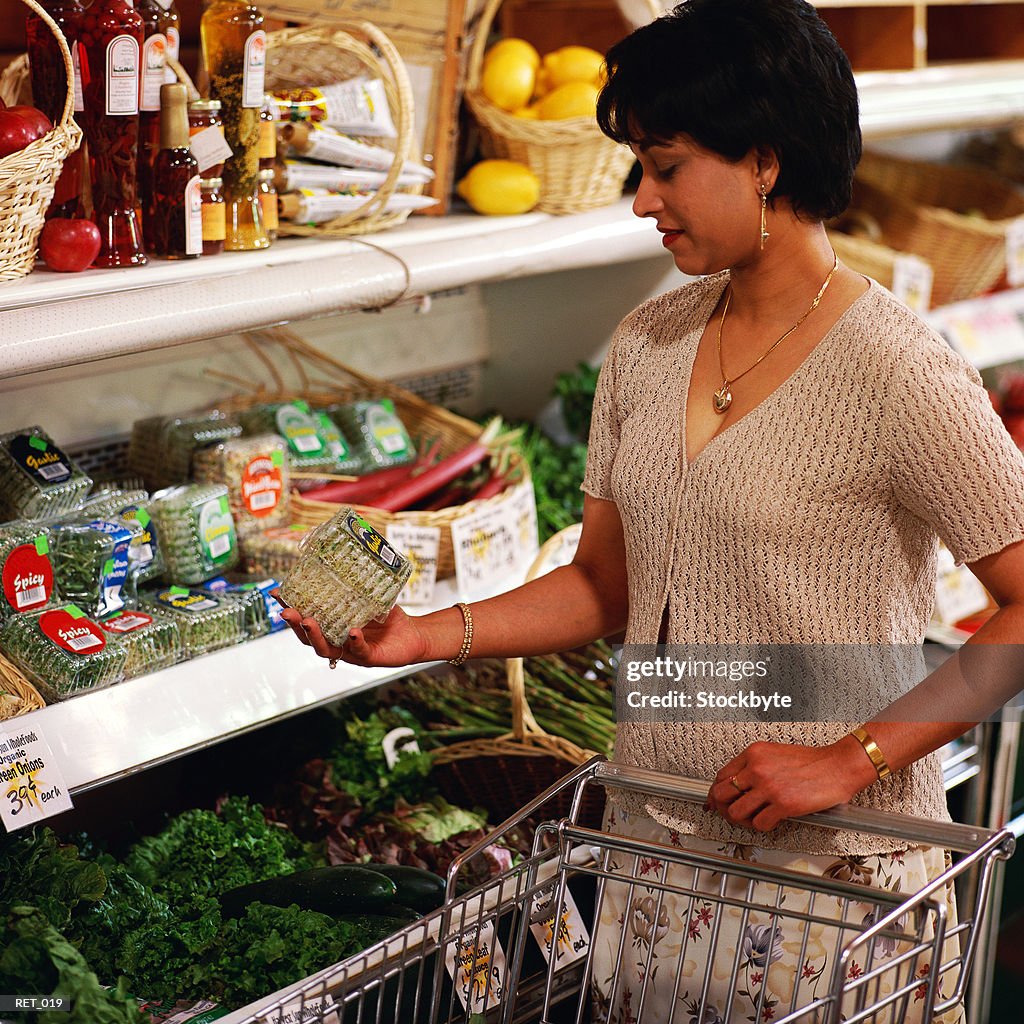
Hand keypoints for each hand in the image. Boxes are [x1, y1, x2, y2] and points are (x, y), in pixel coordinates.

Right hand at [272, 595, 428, 668]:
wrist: (413, 634)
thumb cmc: (387, 618)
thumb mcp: (369, 598)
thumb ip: (355, 585)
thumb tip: (343, 556)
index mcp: (332, 627)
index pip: (305, 619)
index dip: (290, 608)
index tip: (277, 593)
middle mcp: (337, 642)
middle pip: (308, 638)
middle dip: (295, 625)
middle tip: (287, 611)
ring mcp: (351, 652)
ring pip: (326, 649)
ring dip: (315, 636)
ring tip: (308, 621)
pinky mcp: (369, 657)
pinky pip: (359, 650)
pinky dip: (354, 641)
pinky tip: (351, 631)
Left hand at [705, 739, 873, 831]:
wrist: (837, 766)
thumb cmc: (810, 762)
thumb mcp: (773, 754)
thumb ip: (753, 767)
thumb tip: (735, 786)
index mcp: (753, 753)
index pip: (721, 776)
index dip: (717, 792)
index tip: (718, 801)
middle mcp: (757, 768)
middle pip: (721, 794)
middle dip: (724, 807)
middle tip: (732, 813)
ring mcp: (769, 787)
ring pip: (736, 812)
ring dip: (742, 820)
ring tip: (753, 819)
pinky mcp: (783, 804)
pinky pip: (759, 823)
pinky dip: (763, 826)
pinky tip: (771, 820)